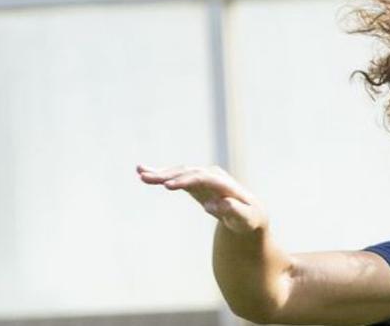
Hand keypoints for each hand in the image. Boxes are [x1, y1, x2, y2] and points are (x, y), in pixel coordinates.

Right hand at [137, 164, 268, 233]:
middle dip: (168, 175)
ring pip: (180, 173)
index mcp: (225, 184)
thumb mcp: (245, 219)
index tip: (168, 186)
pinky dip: (160, 174)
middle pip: (188, 172)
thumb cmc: (248, 218)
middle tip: (146, 178)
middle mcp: (213, 176)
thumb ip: (233, 211)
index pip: (203, 178)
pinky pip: (176, 177)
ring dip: (160, 173)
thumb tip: (214, 205)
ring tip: (140, 173)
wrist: (249, 213)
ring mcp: (203, 177)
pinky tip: (142, 171)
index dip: (186, 181)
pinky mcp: (195, 183)